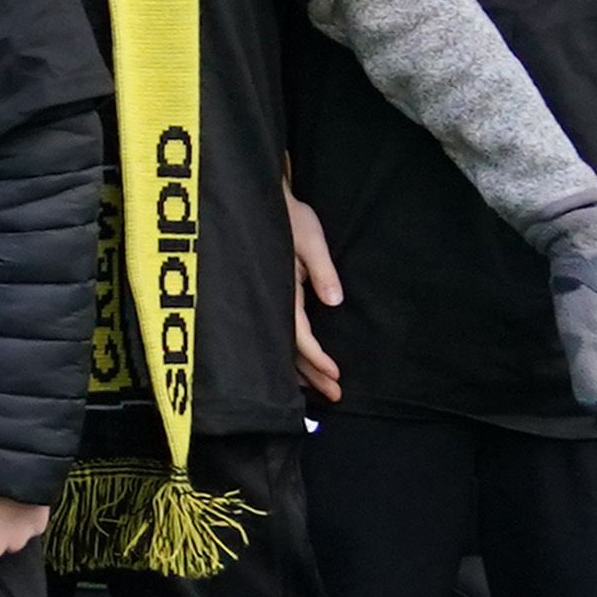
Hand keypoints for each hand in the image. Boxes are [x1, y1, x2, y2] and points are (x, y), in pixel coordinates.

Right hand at [287, 187, 342, 405]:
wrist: (260, 199)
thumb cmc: (287, 215)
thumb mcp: (309, 237)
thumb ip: (321, 270)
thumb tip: (334, 301)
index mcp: (281, 289)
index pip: (297, 333)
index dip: (315, 357)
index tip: (334, 374)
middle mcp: (272, 300)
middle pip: (290, 348)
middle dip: (312, 375)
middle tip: (336, 396)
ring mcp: (270, 301)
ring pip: (283, 345)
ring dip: (302, 370)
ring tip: (322, 392)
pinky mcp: (273, 297)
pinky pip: (282, 333)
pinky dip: (293, 354)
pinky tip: (301, 368)